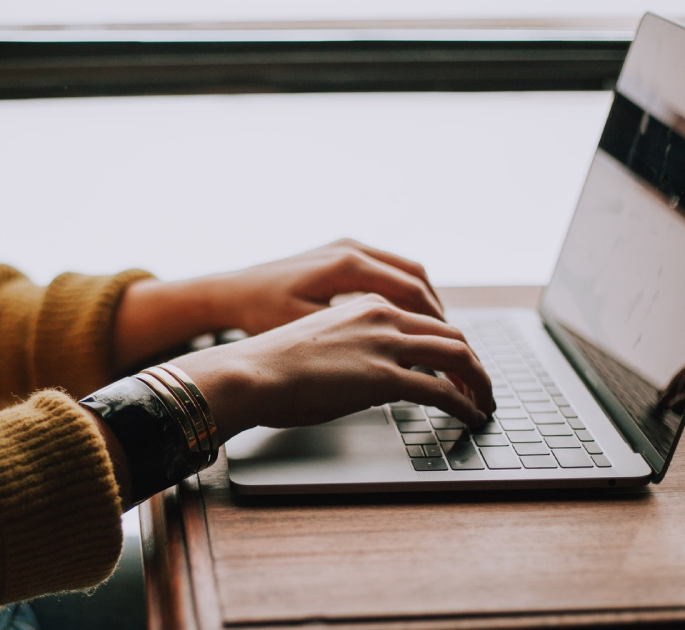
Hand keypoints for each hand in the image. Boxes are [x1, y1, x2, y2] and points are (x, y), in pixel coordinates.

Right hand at [169, 295, 492, 441]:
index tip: (457, 366)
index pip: (426, 320)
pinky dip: (465, 404)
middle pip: (451, 334)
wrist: (250, 372)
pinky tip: (471, 417)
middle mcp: (382, 316)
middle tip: (481, 387)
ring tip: (485, 403)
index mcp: (366, 305)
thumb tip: (370, 378)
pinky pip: (443, 390)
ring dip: (479, 382)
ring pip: (458, 356)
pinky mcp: (384, 377)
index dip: (450, 344)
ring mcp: (385, 345)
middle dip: (474, 363)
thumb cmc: (271, 365)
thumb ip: (354, 350)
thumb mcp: (321, 343)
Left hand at [209, 239, 443, 334]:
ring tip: (437, 336)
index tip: (451, 351)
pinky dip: (404, 293)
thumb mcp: (308, 332)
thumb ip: (355, 341)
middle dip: (438, 314)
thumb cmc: (261, 314)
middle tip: (454, 347)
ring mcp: (346, 247)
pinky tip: (407, 320)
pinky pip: (387, 269)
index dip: (436, 324)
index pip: (412, 293)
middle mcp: (352, 249)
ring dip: (424, 302)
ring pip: (405, 271)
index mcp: (347, 265)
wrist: (230, 292)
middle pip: (416, 278)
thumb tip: (400, 362)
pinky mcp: (340, 253)